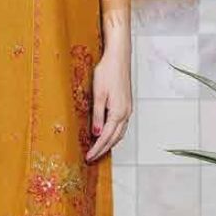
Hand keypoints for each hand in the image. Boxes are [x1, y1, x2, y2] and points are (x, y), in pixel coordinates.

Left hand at [85, 45, 131, 162]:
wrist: (118, 58)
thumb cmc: (107, 73)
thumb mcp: (98, 95)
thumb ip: (97, 116)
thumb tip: (96, 134)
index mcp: (118, 113)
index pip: (105, 137)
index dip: (96, 149)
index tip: (88, 157)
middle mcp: (126, 114)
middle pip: (114, 138)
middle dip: (103, 149)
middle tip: (91, 158)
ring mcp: (128, 110)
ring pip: (119, 133)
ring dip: (109, 143)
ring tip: (98, 150)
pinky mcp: (126, 105)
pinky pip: (121, 126)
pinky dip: (114, 134)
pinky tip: (106, 134)